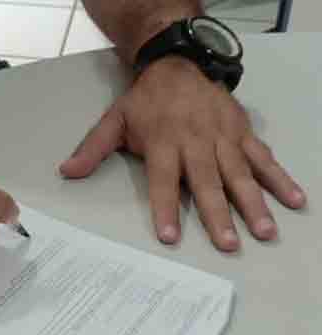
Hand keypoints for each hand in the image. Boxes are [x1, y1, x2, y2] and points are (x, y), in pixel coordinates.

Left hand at [60, 56, 306, 250]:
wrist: (177, 64)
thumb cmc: (145, 100)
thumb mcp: (113, 121)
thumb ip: (92, 149)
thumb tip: (66, 172)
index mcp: (163, 142)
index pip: (163, 181)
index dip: (166, 208)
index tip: (170, 236)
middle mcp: (195, 142)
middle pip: (207, 182)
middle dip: (218, 214)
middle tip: (229, 244)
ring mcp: (222, 138)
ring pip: (240, 173)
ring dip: (254, 203)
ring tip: (264, 231)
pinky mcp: (242, 132)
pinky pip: (263, 158)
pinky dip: (280, 178)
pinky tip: (293, 200)